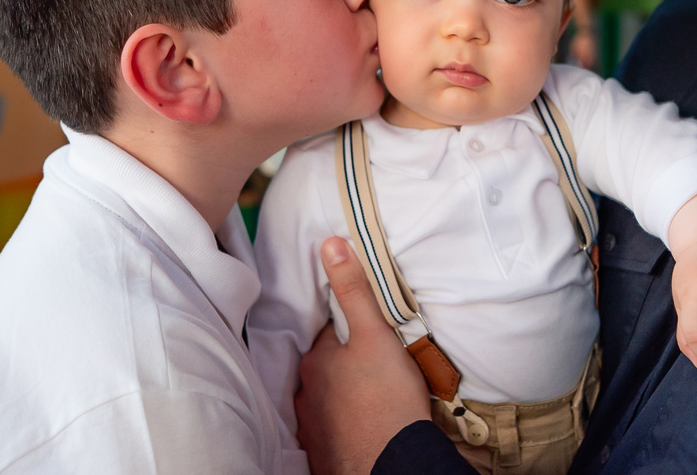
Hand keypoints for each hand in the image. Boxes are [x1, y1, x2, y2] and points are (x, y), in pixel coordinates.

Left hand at [295, 238, 430, 474]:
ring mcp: (311, 427)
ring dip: (342, 396)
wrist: (392, 462)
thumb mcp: (375, 333)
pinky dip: (344, 425)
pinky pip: (331, 431)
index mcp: (315, 361)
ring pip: (326, 401)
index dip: (349, 331)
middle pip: (324, 369)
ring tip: (372, 396)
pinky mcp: (322, 454)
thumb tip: (329, 244)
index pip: (328, 336)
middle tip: (375, 365)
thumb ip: (353, 289)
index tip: (368, 334)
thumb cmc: (386, 396)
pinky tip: (363, 425)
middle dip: (343, 365)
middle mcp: (304, 394)